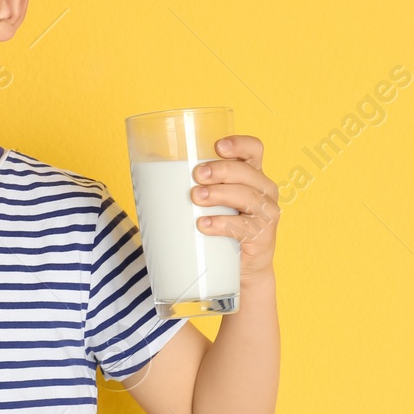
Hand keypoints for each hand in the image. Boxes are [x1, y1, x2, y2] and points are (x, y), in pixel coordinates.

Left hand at [193, 135, 279, 283]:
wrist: (238, 270)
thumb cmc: (219, 225)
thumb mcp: (208, 200)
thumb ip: (189, 181)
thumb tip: (148, 160)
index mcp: (251, 174)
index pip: (254, 149)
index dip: (239, 144)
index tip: (217, 147)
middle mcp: (263, 190)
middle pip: (247, 172)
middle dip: (221, 170)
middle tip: (197, 175)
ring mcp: (266, 214)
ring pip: (247, 197)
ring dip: (220, 194)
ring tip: (196, 197)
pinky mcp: (262, 238)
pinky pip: (245, 227)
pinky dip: (222, 224)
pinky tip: (204, 225)